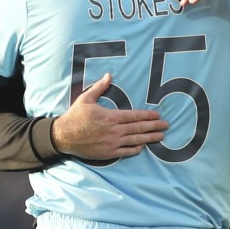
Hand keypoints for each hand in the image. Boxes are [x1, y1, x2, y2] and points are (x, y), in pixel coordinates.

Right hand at [52, 73, 167, 159]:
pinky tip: (143, 147)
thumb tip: (109, 75)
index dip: (148, 115)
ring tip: (161, 136)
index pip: (134, 116)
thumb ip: (99, 87)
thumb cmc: (74, 116)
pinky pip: (126, 151)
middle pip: (138, 128)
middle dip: (154, 126)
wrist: (63, 136)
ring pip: (135, 140)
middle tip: (166, 125)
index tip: (158, 115)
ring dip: (149, 138)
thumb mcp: (85, 98)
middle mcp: (114, 130)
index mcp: (110, 116)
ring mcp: (112, 143)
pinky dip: (135, 149)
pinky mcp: (108, 153)